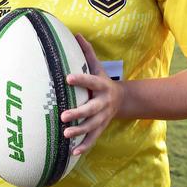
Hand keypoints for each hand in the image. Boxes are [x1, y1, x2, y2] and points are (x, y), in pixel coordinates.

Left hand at [60, 34, 124, 155]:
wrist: (122, 100)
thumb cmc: (102, 80)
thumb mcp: (97, 67)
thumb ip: (87, 53)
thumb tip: (76, 34)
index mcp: (102, 86)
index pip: (91, 81)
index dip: (80, 79)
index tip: (67, 78)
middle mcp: (104, 103)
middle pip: (91, 109)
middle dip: (78, 113)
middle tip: (63, 115)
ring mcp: (103, 117)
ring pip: (92, 126)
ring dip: (79, 131)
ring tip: (65, 133)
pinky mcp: (101, 128)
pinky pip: (93, 139)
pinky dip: (84, 146)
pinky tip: (73, 152)